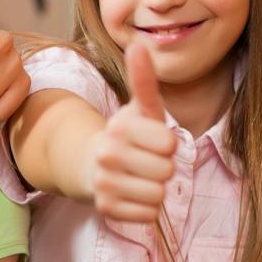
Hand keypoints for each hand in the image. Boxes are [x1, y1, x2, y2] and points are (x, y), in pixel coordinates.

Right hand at [85, 42, 176, 221]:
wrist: (90, 164)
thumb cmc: (128, 135)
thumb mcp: (139, 108)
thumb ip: (143, 79)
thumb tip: (138, 45)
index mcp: (119, 127)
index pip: (170, 143)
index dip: (167, 143)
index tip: (152, 140)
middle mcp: (107, 154)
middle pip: (167, 171)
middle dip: (162, 167)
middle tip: (145, 160)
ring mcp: (104, 183)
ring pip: (158, 195)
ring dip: (155, 188)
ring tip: (139, 178)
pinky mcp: (105, 208)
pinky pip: (149, 215)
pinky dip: (146, 208)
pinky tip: (132, 194)